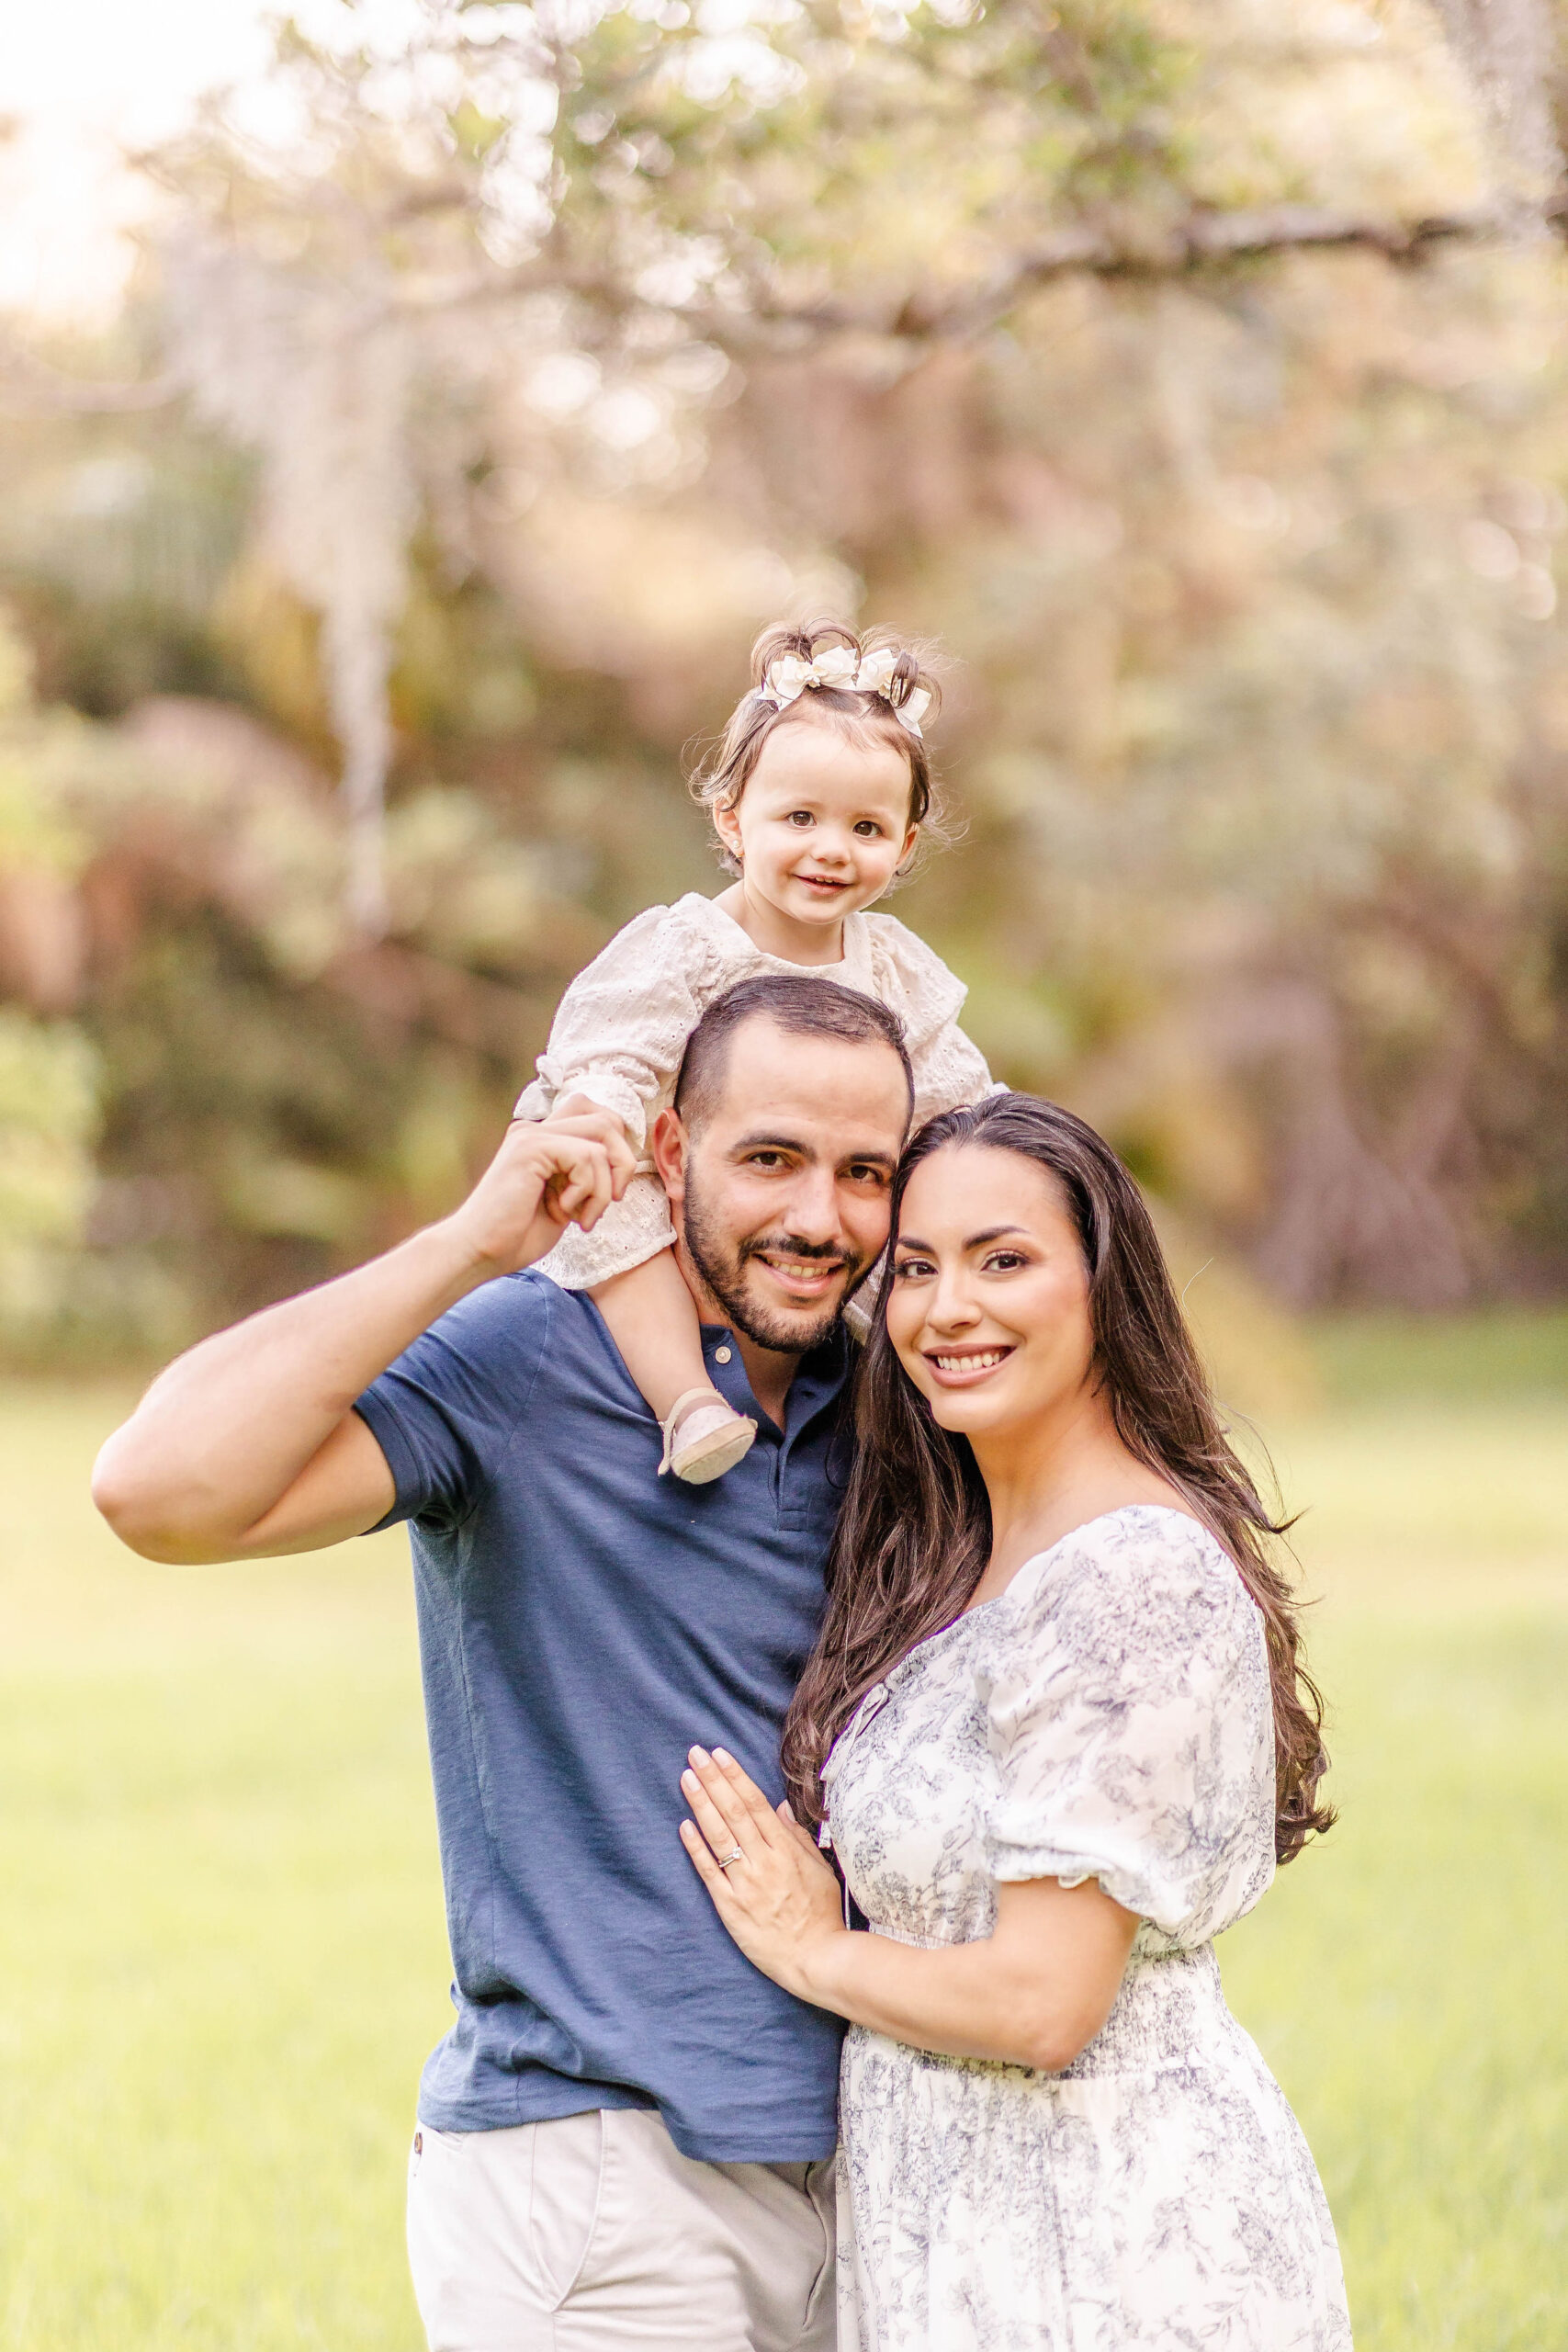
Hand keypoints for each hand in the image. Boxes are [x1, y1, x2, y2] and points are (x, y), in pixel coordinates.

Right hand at [443, 1109, 636, 1277]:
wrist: (478, 1251)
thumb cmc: (518, 1234)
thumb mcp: (565, 1200)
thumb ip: (586, 1176)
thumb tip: (623, 1164)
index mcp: (543, 1140)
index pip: (598, 1117)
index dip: (618, 1150)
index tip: (612, 1191)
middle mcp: (536, 1129)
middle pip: (606, 1119)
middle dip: (622, 1162)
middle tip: (610, 1200)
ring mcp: (531, 1135)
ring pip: (601, 1138)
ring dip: (603, 1186)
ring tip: (583, 1216)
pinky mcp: (530, 1147)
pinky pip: (586, 1156)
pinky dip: (588, 1190)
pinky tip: (564, 1213)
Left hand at [680, 1746, 847, 2000]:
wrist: (817, 1958)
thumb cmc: (822, 1914)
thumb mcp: (819, 1870)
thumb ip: (797, 1837)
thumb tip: (779, 1808)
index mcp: (786, 1850)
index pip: (755, 1804)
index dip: (735, 1777)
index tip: (719, 1754)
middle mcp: (764, 1862)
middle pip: (733, 1812)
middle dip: (713, 1780)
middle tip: (695, 1754)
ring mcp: (745, 1884)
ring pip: (718, 1836)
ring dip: (701, 1804)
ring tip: (686, 1778)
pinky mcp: (730, 1907)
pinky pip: (709, 1872)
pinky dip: (696, 1848)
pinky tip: (683, 1826)